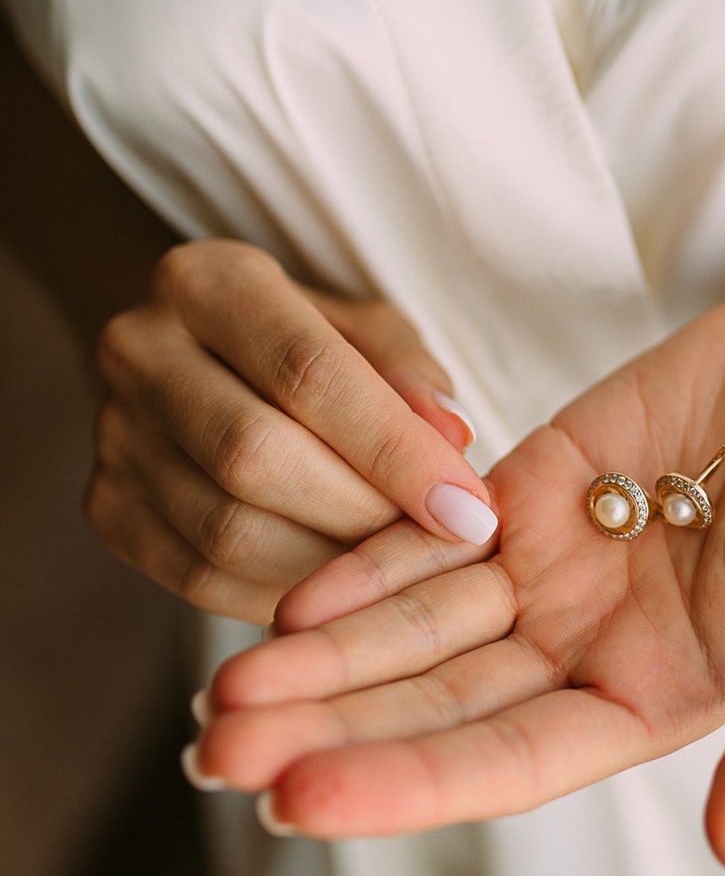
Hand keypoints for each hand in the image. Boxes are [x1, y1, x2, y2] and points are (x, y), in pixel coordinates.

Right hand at [86, 240, 497, 623]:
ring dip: (329, 566)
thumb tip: (450, 437)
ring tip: (400, 573)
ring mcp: (111, 434)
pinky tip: (340, 591)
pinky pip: (197, 577)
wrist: (194, 359)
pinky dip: (280, 593)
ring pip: (224, 529)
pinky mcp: (105, 507)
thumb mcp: (366, 331)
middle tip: (441, 550)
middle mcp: (140, 350)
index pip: (306, 372)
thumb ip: (409, 374)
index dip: (394, 450)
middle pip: (254, 455)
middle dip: (362, 514)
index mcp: (207, 281)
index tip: (469, 507)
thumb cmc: (306, 343)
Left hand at [194, 283, 724, 871]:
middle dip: (330, 732)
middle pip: (436, 707)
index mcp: (654, 700)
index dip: (407, 785)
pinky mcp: (523, 491)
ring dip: (321, 660)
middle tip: (214, 754)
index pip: (511, 763)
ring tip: (219, 694)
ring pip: (415, 631)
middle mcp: (583, 651)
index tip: (299, 804)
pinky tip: (289, 595)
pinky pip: (430, 540)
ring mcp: (547, 572)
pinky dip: (363, 566)